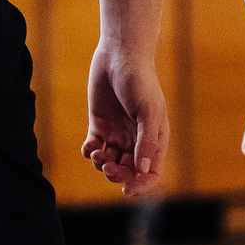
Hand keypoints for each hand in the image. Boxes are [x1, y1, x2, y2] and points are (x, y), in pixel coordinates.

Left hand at [82, 39, 167, 197]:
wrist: (120, 55)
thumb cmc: (140, 82)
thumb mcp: (147, 111)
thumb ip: (146, 141)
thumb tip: (142, 170)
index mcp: (154, 139)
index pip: (151, 173)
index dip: (141, 185)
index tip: (127, 189)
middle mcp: (136, 140)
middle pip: (128, 171)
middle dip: (117, 174)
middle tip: (108, 166)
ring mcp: (117, 133)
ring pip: (109, 162)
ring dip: (102, 164)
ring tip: (98, 153)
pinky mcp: (99, 125)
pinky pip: (94, 148)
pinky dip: (90, 152)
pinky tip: (91, 145)